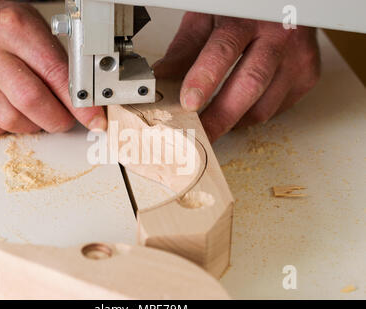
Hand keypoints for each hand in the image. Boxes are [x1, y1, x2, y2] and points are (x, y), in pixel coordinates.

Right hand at [0, 2, 105, 139]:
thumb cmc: (9, 37)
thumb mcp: (41, 37)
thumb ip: (64, 69)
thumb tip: (89, 106)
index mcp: (14, 27)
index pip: (56, 73)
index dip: (80, 104)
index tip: (94, 120)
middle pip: (31, 101)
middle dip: (57, 119)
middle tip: (63, 119)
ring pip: (11, 121)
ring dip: (31, 125)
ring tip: (33, 111)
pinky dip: (2, 130)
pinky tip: (5, 111)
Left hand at [154, 14, 320, 141]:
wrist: (286, 6)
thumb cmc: (244, 11)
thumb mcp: (209, 19)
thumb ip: (185, 48)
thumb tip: (162, 77)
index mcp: (249, 19)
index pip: (224, 49)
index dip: (205, 78)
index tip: (188, 102)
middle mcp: (279, 37)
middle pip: (249, 85)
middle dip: (220, 116)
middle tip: (199, 134)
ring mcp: (297, 59)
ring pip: (264, 106)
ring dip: (235, 121)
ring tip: (214, 123)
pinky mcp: (307, 77)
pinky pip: (276, 110)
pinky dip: (253, 116)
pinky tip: (239, 110)